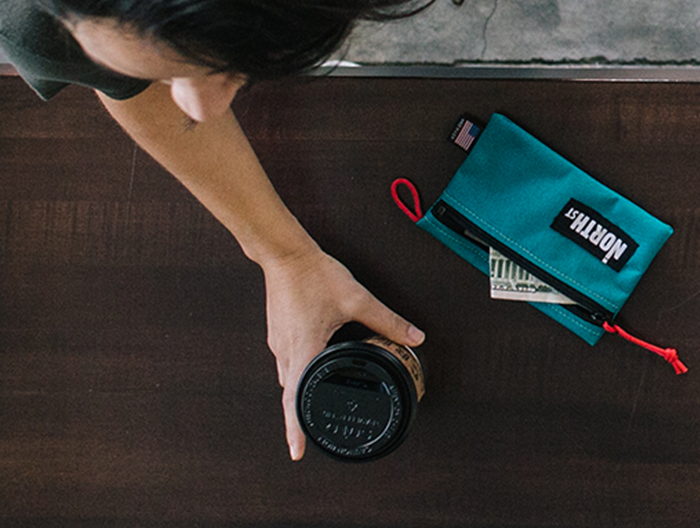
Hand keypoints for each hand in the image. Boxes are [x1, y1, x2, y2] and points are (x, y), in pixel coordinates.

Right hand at [261, 248, 423, 460]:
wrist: (284, 253)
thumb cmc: (315, 275)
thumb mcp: (358, 299)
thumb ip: (388, 321)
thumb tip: (415, 337)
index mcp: (303, 350)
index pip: (296, 400)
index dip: (296, 429)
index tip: (299, 451)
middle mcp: (286, 352)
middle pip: (291, 394)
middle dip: (301, 416)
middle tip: (310, 437)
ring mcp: (278, 343)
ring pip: (289, 378)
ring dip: (300, 393)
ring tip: (314, 408)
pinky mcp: (278, 334)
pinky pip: (288, 362)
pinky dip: (300, 372)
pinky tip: (313, 370)